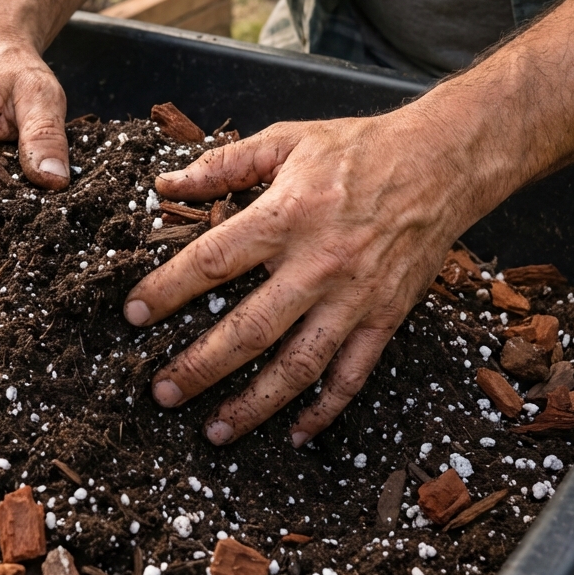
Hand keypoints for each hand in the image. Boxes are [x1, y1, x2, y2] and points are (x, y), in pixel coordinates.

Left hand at [123, 110, 478, 444]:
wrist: (440, 163)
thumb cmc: (358, 149)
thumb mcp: (286, 141)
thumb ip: (223, 164)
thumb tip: (167, 184)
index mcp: (285, 216)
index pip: (212, 262)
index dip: (167, 291)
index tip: (133, 315)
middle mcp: (317, 264)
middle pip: (249, 329)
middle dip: (200, 366)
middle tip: (162, 391)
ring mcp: (354, 298)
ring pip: (298, 366)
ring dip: (253, 404)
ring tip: (214, 430)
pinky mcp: (384, 317)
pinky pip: (352, 375)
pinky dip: (324, 411)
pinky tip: (294, 433)